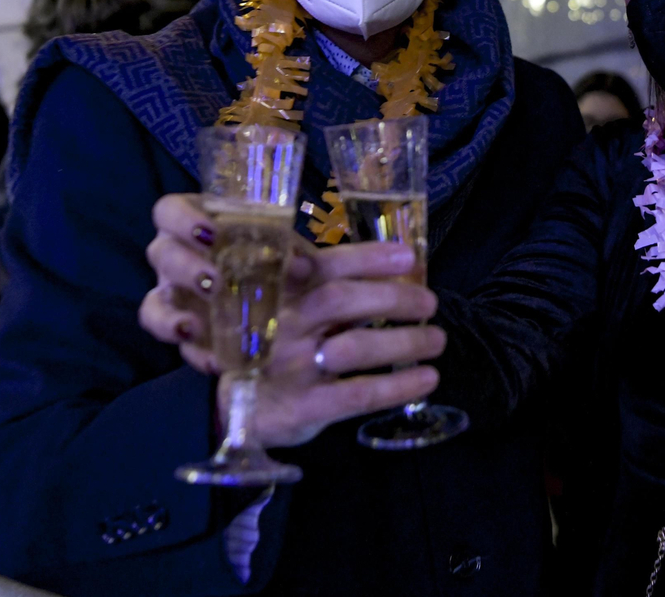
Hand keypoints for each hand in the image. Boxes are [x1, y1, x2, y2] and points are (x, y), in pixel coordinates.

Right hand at [224, 270, 444, 447]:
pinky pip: (358, 394)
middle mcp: (283, 324)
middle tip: (429, 303)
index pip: (325, 265)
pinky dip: (398, 386)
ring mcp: (291, 367)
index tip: (407, 257)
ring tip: (436, 340)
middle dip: (393, 297)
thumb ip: (319, 285)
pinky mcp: (303, 407)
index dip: (369, 258)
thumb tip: (390, 263)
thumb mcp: (284, 308)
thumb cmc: (271, 344)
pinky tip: (427, 379)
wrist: (227, 406)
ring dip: (405, 342)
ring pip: (355, 347)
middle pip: (341, 299)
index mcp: (280, 293)